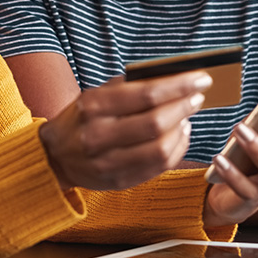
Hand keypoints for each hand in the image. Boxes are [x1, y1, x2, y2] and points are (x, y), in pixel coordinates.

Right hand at [38, 71, 211, 189]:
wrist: (55, 156)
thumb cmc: (82, 119)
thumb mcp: (95, 95)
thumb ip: (128, 86)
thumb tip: (171, 77)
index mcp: (94, 106)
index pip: (146, 94)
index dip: (179, 86)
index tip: (201, 79)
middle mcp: (99, 135)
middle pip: (155, 123)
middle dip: (184, 107)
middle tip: (198, 97)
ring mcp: (108, 162)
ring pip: (160, 149)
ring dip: (182, 130)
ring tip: (187, 116)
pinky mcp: (119, 181)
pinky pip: (158, 167)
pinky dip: (176, 149)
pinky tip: (179, 135)